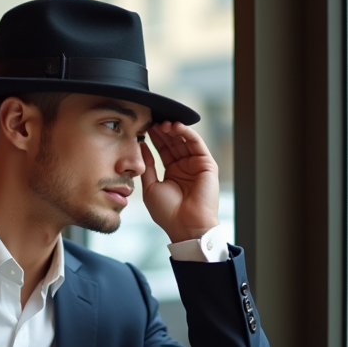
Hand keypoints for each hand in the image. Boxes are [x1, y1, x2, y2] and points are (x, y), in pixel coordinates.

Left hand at [140, 121, 219, 243]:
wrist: (185, 226)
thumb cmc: (168, 212)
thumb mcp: (150, 187)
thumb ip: (147, 166)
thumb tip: (140, 146)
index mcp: (172, 172)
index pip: (163, 149)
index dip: (154, 138)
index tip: (143, 127)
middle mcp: (185, 166)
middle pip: (173, 142)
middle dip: (163, 131)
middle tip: (152, 121)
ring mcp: (196, 164)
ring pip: (184, 140)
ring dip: (174, 130)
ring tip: (162, 123)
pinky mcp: (207, 164)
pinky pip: (196, 144)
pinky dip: (186, 133)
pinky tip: (175, 127)